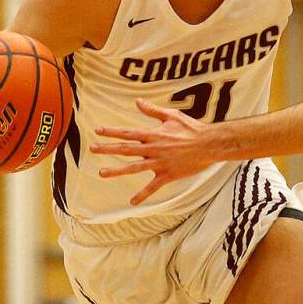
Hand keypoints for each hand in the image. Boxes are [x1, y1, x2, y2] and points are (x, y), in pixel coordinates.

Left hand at [90, 99, 218, 204]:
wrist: (209, 145)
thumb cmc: (192, 129)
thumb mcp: (172, 116)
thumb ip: (153, 111)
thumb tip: (138, 101)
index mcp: (153, 134)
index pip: (128, 133)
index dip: (112, 132)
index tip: (98, 131)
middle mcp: (153, 149)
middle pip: (126, 149)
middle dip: (108, 148)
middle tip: (93, 148)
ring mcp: (159, 163)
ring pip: (134, 168)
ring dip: (117, 170)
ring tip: (102, 173)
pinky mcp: (168, 175)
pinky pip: (153, 187)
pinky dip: (142, 195)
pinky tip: (132, 202)